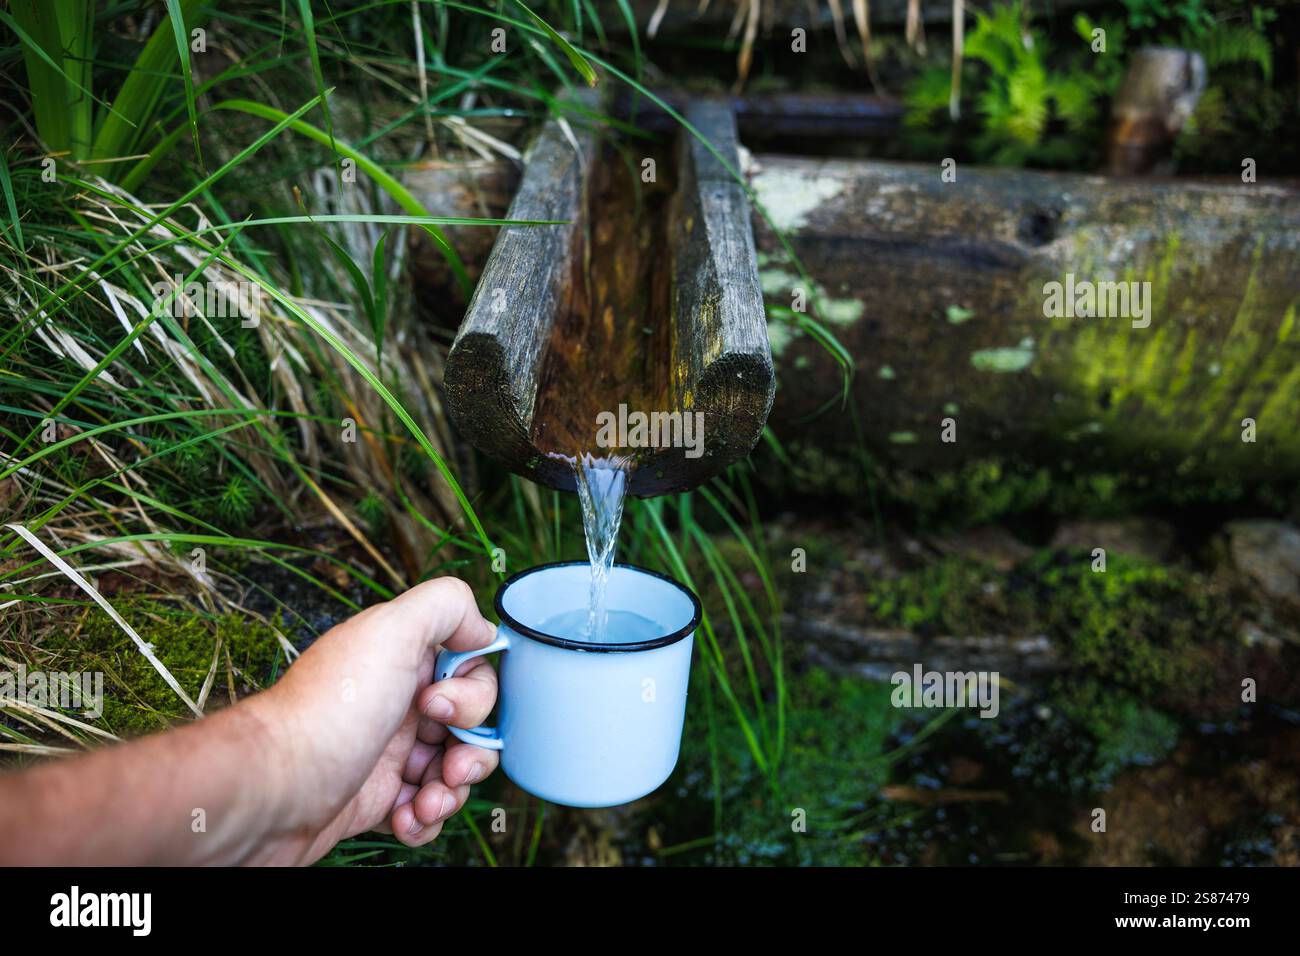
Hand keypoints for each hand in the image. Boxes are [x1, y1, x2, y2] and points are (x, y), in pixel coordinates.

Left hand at [254, 577, 499, 863]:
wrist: (273, 792)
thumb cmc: (325, 716)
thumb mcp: (389, 632)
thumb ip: (445, 605)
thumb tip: (483, 625)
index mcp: (402, 662)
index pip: (469, 669)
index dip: (471, 692)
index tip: (440, 705)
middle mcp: (397, 703)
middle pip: (470, 724)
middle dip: (471, 749)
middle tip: (445, 763)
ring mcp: (388, 753)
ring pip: (454, 770)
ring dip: (453, 791)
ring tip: (426, 802)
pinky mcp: (378, 799)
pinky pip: (426, 810)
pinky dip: (426, 819)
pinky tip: (404, 818)